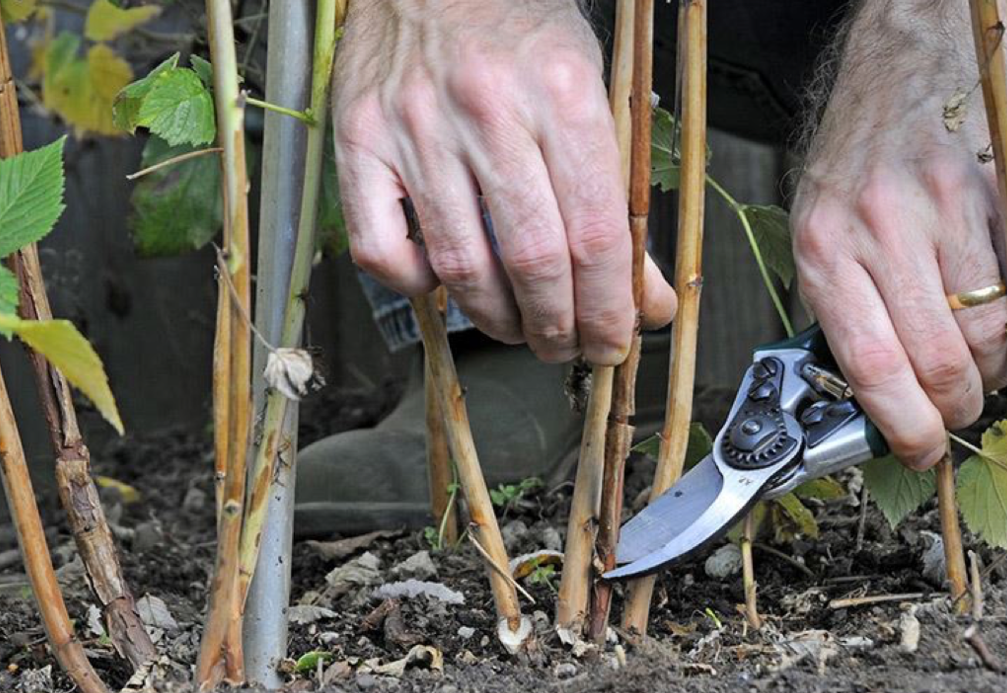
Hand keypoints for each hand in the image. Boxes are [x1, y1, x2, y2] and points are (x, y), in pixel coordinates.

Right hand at [333, 0, 675, 364]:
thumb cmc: (519, 31)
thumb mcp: (591, 95)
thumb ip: (619, 200)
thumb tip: (647, 298)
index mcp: (561, 91)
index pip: (594, 233)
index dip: (608, 308)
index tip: (614, 340)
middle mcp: (486, 108)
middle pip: (533, 261)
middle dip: (559, 327)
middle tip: (568, 346)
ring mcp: (415, 126)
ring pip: (462, 266)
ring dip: (497, 320)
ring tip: (519, 327)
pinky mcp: (358, 139)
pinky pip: (381, 249)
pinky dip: (416, 286)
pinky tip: (443, 282)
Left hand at [790, 0, 1006, 468]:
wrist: (908, 65)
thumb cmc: (855, 161)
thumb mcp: (816, 233)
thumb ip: (840, 311)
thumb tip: (871, 401)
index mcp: (824, 249)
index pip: (871, 365)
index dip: (903, 425)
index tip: (918, 451)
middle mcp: (882, 228)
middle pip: (938, 359)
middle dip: (953, 407)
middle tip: (955, 414)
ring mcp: (949, 209)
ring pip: (990, 333)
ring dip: (994, 373)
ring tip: (981, 369)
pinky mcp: (1006, 194)